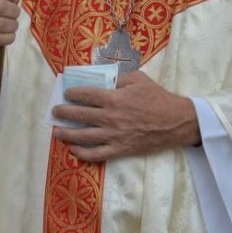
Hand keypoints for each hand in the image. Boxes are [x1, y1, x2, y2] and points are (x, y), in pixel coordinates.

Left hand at [50, 71, 200, 161]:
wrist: (176, 122)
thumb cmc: (158, 98)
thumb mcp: (138, 79)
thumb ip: (118, 78)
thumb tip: (103, 80)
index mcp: (114, 98)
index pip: (86, 95)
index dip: (73, 94)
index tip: (66, 94)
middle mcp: (111, 118)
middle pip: (80, 115)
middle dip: (64, 112)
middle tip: (55, 111)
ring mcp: (114, 136)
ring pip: (83, 136)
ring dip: (67, 133)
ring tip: (57, 131)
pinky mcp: (120, 150)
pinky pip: (96, 154)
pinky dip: (82, 153)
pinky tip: (73, 149)